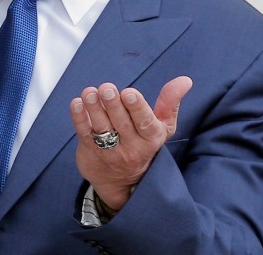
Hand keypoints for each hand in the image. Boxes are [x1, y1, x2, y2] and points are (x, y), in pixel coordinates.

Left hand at [69, 76, 192, 211]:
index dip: (136, 107)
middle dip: (113, 104)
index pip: (145, 123)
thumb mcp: (161, 127)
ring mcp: (109, 151)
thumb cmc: (143, 143)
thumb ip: (169, 102)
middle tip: (106, 88)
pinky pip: (84, 134)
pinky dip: (79, 118)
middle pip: (121, 123)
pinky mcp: (90, 151)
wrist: (122, 182)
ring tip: (89, 92)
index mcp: (151, 138)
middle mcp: (131, 147)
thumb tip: (185, 80)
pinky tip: (77, 103)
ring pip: (101, 128)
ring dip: (94, 108)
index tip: (129, 92)